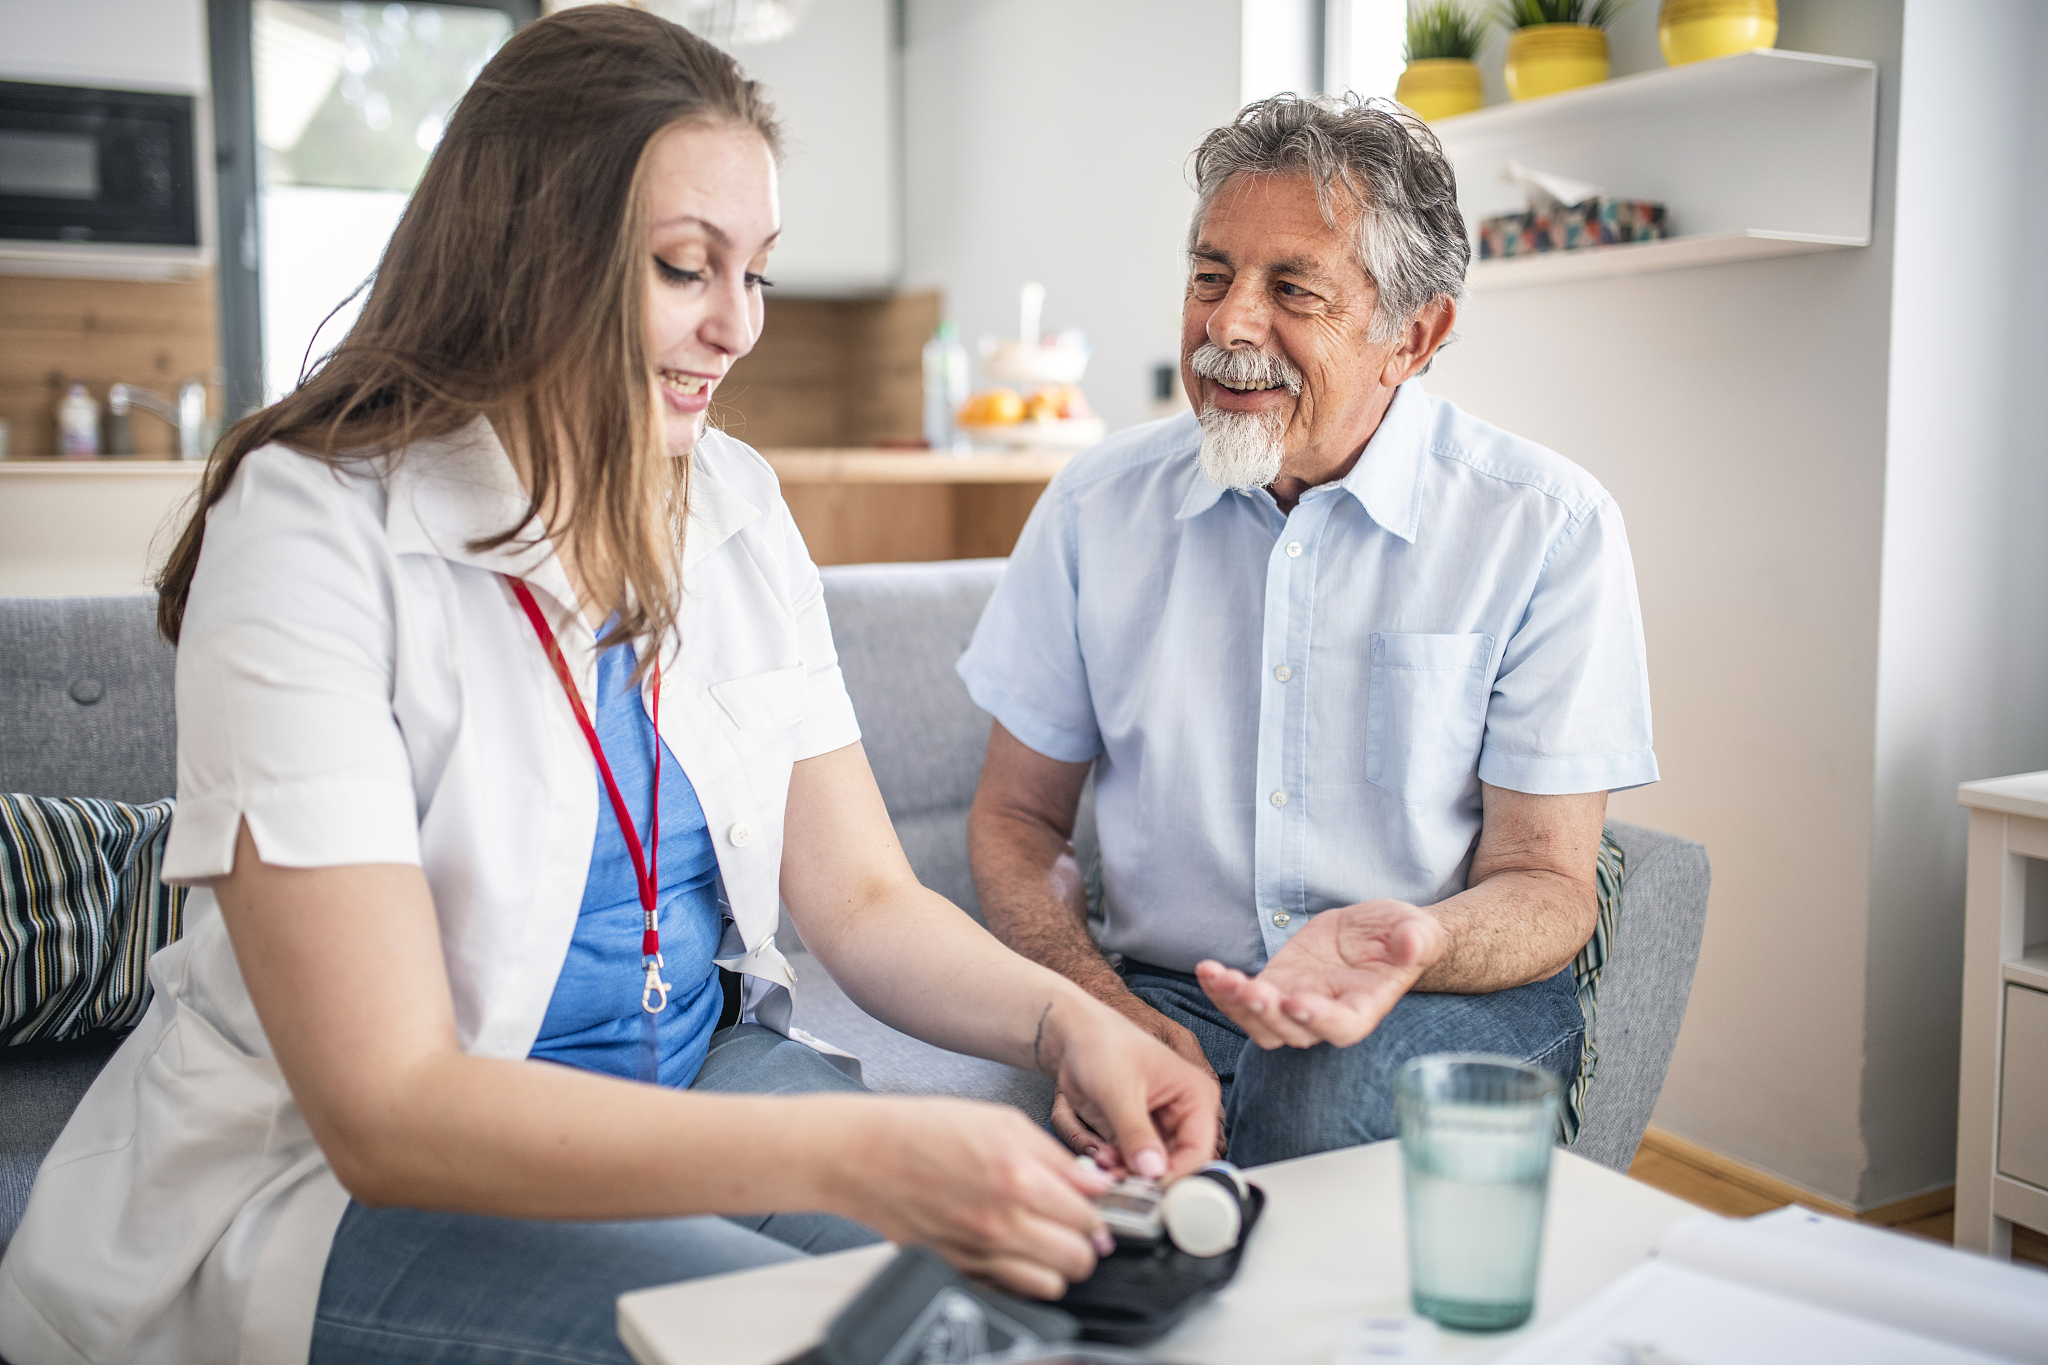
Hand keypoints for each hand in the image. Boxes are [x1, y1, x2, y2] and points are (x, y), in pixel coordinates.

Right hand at [834, 1095, 1117, 1299]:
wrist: (867, 1155)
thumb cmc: (926, 1130)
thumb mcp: (1002, 1121)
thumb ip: (1055, 1156)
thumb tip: (1095, 1184)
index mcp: (1018, 1177)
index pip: (1089, 1216)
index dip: (1098, 1213)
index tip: (1093, 1209)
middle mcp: (1002, 1222)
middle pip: (1078, 1259)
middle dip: (1085, 1244)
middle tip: (1074, 1229)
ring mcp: (979, 1253)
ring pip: (1051, 1285)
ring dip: (1056, 1266)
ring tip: (1045, 1243)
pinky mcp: (959, 1272)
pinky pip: (1011, 1292)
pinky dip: (1021, 1279)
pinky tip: (1013, 1252)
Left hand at [1049, 1001, 1223, 1172]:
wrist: (1076, 1037)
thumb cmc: (1103, 1044)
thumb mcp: (1119, 1088)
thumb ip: (1135, 1132)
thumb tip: (1152, 1171)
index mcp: (1195, 1096)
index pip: (1199, 1149)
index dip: (1178, 1174)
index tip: (1151, 1190)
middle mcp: (1184, 1115)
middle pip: (1179, 1164)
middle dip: (1149, 1178)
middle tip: (1121, 1182)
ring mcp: (1160, 1127)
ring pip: (1155, 1169)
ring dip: (1130, 1175)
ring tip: (1106, 1165)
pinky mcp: (1138, 1135)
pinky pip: (1135, 1164)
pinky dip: (1119, 1168)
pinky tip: (1101, 1158)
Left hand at [1196, 899, 1447, 1049]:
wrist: (1378, 933)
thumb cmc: (1402, 936)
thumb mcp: (1416, 930)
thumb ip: (1415, 940)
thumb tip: (1412, 943)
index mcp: (1363, 1008)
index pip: (1341, 1026)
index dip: (1319, 1020)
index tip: (1297, 1003)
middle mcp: (1326, 1015)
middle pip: (1293, 1032)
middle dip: (1269, 1015)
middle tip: (1251, 991)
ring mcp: (1295, 1003)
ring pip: (1260, 1025)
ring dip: (1237, 1006)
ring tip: (1219, 978)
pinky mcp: (1273, 986)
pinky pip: (1242, 999)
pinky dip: (1221, 988)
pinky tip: (1207, 969)